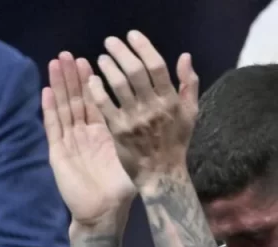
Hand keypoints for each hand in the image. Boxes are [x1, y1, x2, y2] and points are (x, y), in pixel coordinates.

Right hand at [43, 52, 136, 228]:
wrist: (103, 211)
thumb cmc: (120, 187)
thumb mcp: (133, 153)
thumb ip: (136, 129)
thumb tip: (151, 108)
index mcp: (101, 132)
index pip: (94, 101)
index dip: (89, 80)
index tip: (89, 59)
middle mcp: (83, 133)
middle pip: (75, 99)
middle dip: (71, 77)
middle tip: (66, 54)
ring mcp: (68, 141)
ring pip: (63, 108)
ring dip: (58, 86)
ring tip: (55, 64)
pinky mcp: (57, 152)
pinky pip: (53, 127)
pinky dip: (49, 109)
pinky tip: (46, 92)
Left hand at [89, 30, 199, 183]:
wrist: (161, 175)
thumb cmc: (175, 143)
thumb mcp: (190, 113)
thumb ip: (189, 84)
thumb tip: (184, 56)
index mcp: (171, 100)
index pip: (156, 66)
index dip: (143, 48)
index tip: (131, 36)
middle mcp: (153, 107)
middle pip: (135, 72)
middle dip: (121, 53)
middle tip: (110, 42)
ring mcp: (134, 119)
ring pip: (118, 87)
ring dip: (108, 68)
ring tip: (100, 58)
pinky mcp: (117, 132)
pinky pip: (104, 107)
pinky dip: (97, 91)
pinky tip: (91, 81)